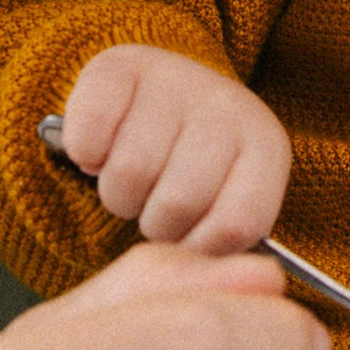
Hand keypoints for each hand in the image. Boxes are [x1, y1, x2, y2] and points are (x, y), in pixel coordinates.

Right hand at [58, 44, 291, 253]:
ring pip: (128, 175)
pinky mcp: (118, 68)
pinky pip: (89, 138)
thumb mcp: (225, 200)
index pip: (236, 225)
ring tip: (131, 178)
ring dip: (118, 193)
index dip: (200, 249)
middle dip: (156, 221)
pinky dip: (85, 155)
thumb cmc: (194, 165)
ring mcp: (174, 80)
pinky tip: (101, 148)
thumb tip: (205, 282)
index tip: (188, 240)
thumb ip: (224, 241)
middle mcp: (227, 105)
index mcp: (265, 147)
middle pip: (177, 203)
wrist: (160, 91)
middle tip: (155, 203)